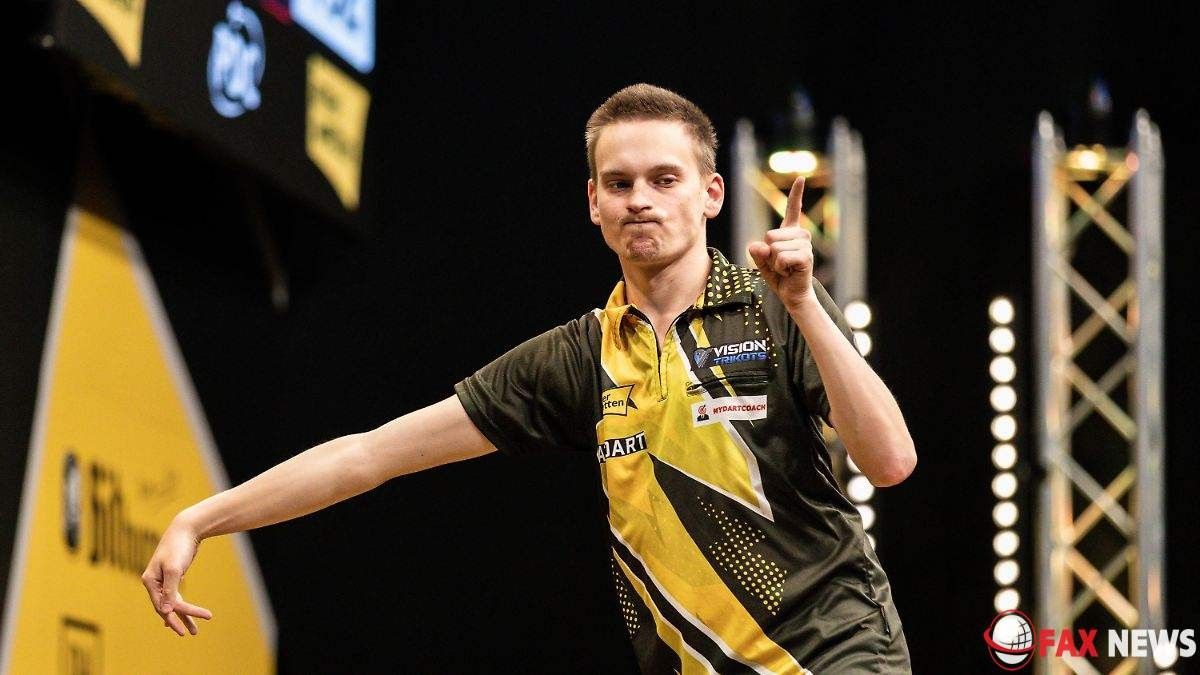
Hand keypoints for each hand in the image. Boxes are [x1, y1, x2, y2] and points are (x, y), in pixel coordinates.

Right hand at [141, 515, 212, 635]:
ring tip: (194, 631)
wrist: (186, 528)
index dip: (175, 618)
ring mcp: (162, 580)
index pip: (162, 606)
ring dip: (183, 616)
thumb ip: (170, 590)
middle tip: (191, 634)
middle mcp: (153, 582)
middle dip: (178, 621)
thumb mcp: (175, 569)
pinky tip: (183, 615)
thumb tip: (166, 612)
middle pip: (165, 607)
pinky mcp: (172, 577)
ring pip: (171, 603)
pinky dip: (180, 606)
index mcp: (150, 581)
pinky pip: (174, 596)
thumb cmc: (178, 547)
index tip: (186, 630)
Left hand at [747, 176, 814, 310]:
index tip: (800, 178)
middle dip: (768, 253)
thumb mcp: (762, 262)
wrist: (792, 294)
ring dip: (774, 262)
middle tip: (780, 264)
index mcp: (790, 232)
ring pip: (774, 248)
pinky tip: (790, 272)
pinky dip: (780, 268)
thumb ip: (757, 253)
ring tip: (785, 269)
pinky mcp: (806, 257)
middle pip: (769, 235)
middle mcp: (800, 235)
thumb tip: (756, 245)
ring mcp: (805, 245)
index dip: (796, 194)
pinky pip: (781, 258)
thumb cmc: (779, 277)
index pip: (793, 209)